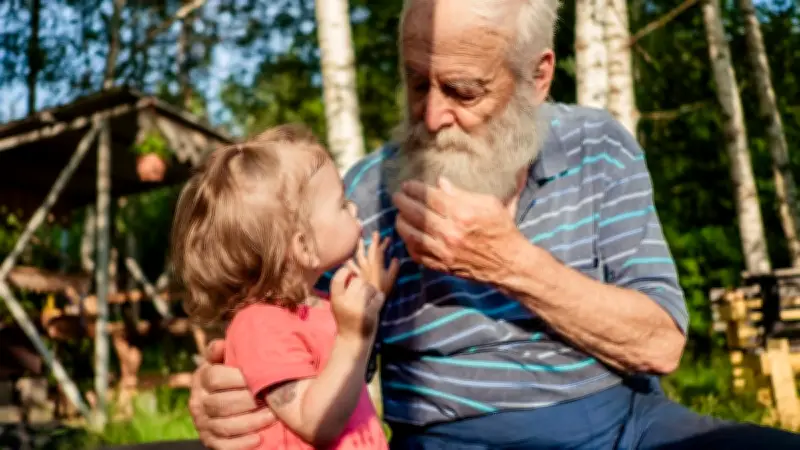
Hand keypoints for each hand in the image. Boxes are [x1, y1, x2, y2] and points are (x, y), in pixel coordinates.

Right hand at [189, 340, 276, 449]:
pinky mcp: (209, 441)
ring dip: (251, 422)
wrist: (227, 398)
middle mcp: (197, 402)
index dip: (239, 378)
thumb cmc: (233, 374)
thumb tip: (219, 345)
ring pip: (225, 425)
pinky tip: (259, 438)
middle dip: (249, 402)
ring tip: (272, 416)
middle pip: (221, 403)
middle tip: (272, 399)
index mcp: (201, 378)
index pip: (215, 378)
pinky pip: (223, 445)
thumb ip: (223, 351)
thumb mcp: (227, 359)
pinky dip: (241, 443)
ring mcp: (202, 423)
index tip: (262, 377)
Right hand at [329, 265, 385, 339]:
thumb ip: (343, 288)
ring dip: (372, 291)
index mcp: (336, 300)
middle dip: (363, 284)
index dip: (345, 272)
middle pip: (358, 281)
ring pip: (370, 287)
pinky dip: (379, 298)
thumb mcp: (338, 304)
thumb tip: (350, 265)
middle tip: (363, 294)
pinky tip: (376, 304)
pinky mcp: (370, 314)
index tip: (350, 272)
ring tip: (369, 300)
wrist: (352, 340)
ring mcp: (358, 309)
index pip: (338, 278)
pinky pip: (379, 296)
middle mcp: (345, 303)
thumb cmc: (347, 318)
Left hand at [349, 231, 399, 294]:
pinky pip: (351, 267)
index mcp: (377, 264)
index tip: (385, 236)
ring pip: (359, 256)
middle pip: (370, 250)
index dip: (382, 243)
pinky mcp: (356, 276)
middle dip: (373, 242)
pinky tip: (346, 258)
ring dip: (360, 247)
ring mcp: (361, 270)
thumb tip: (396, 259)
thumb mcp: (391, 279)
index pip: (379, 250)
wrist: (369, 299)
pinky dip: (349, 262)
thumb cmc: (382, 290)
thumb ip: (394, 268)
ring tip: (360, 240)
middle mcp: (367, 265)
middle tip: (375, 233)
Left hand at [392, 176, 526, 283]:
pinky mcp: (441, 266)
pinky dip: (408, 243)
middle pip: (416, 214)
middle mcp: (450, 233)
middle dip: (402, 202)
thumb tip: (440, 183)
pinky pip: (416, 254)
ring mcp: (444, 252)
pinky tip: (408, 234)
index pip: (429, 197)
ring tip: (399, 214)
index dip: (414, 189)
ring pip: (411, 234)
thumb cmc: (501, 229)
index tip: (407, 185)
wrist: (508, 263)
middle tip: (397, 196)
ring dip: (401, 222)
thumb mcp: (489, 204)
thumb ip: (462, 193)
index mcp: (462, 214)